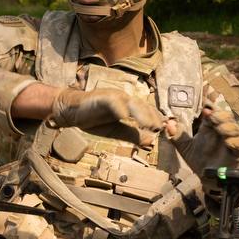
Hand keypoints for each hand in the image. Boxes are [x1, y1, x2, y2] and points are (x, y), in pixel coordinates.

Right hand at [48, 87, 167, 146]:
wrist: (71, 112)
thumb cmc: (94, 119)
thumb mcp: (116, 131)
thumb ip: (133, 135)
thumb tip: (151, 142)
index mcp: (129, 105)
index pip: (147, 111)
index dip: (157, 120)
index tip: (166, 132)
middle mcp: (124, 98)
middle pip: (143, 106)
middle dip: (153, 118)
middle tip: (162, 130)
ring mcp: (113, 96)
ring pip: (131, 103)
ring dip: (142, 114)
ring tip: (150, 125)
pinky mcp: (101, 97)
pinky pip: (112, 102)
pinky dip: (119, 108)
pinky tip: (125, 117)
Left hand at [170, 106, 238, 172]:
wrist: (208, 180)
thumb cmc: (199, 160)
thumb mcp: (185, 147)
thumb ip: (177, 136)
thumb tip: (168, 124)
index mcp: (211, 127)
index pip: (214, 112)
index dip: (210, 108)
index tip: (204, 109)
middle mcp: (223, 131)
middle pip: (227, 116)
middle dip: (220, 114)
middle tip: (211, 116)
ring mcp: (232, 141)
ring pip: (235, 128)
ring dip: (227, 126)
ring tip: (218, 128)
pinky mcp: (238, 153)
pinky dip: (234, 141)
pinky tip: (227, 141)